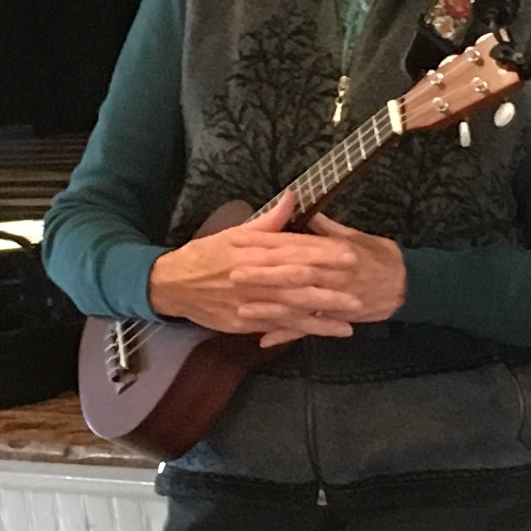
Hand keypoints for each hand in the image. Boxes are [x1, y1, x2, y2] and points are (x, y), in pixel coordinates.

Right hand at [148, 219, 386, 344]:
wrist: (172, 286)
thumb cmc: (205, 255)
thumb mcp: (232, 232)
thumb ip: (267, 222)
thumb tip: (292, 199)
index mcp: (250, 251)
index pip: (292, 250)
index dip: (321, 253)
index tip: (348, 252)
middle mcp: (252, 277)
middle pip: (296, 279)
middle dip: (330, 281)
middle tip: (359, 280)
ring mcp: (250, 302)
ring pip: (292, 306)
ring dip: (325, 309)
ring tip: (354, 308)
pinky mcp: (247, 323)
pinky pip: (281, 326)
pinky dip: (307, 329)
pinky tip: (331, 330)